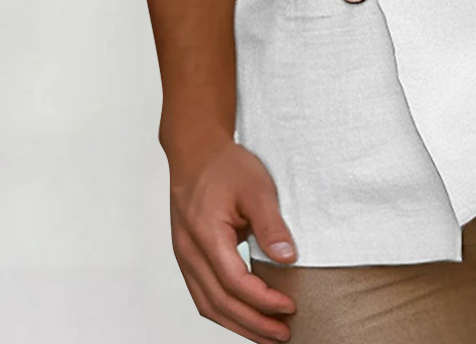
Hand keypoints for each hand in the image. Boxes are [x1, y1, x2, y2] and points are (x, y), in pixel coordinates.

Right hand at [167, 136, 298, 342]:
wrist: (196, 151)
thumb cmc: (225, 165)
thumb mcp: (257, 188)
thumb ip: (271, 225)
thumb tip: (288, 259)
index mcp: (206, 235)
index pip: (235, 283)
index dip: (263, 300)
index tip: (289, 308)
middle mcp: (189, 252)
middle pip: (219, 303)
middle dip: (253, 324)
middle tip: (283, 335)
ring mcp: (185, 256)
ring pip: (208, 304)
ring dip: (238, 323)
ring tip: (267, 335)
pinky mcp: (188, 255)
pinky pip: (203, 293)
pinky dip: (224, 310)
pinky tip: (245, 314)